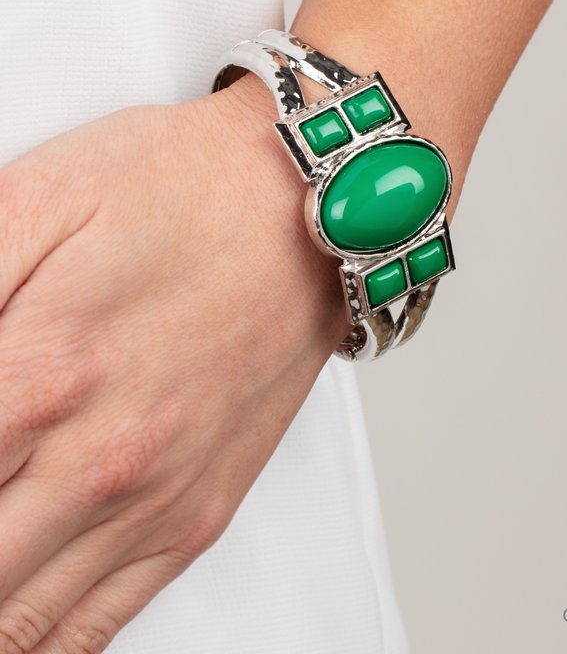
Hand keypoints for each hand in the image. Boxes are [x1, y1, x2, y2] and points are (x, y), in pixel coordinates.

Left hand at [0, 78, 345, 652]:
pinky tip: (9, 627)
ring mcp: (152, 503)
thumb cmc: (184, 189)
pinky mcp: (194, 517)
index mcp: (42, 373)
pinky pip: (93, 630)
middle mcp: (98, 461)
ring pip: (13, 626)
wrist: (308, 209)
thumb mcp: (39, 196)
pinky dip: (32, 648)